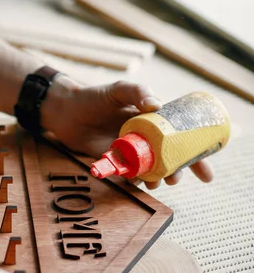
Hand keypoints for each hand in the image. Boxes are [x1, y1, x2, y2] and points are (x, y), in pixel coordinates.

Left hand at [40, 77, 213, 188]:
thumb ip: (137, 92)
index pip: (181, 138)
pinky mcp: (113, 161)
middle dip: (177, 172)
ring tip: (156, 182)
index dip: (196, 155)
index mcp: (153, 121)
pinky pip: (128, 175)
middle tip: (175, 179)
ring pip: (151, 169)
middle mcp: (145, 137)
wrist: (64, 111)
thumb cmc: (93, 97)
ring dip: (157, 179)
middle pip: (169, 159)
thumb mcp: (118, 90)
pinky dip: (135, 181)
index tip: (206, 173)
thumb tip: (157, 105)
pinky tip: (136, 182)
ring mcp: (130, 151)